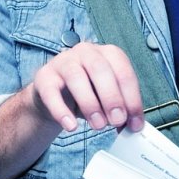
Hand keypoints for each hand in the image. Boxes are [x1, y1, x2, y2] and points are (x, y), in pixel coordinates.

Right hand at [28, 41, 144, 132]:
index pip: (124, 73)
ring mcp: (63, 61)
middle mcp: (86, 52)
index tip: (135, 123)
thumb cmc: (90, 94)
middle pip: (100, 69)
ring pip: (76, 77)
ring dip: (90, 104)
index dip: (132, 99)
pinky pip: (51, 92)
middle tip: (117, 121)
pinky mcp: (44, 76)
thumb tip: (134, 126)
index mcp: (109, 54)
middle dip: (112, 97)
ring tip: (98, 125)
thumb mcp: (109, 99)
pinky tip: (71, 126)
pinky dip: (61, 111)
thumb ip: (123, 110)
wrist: (56, 97)